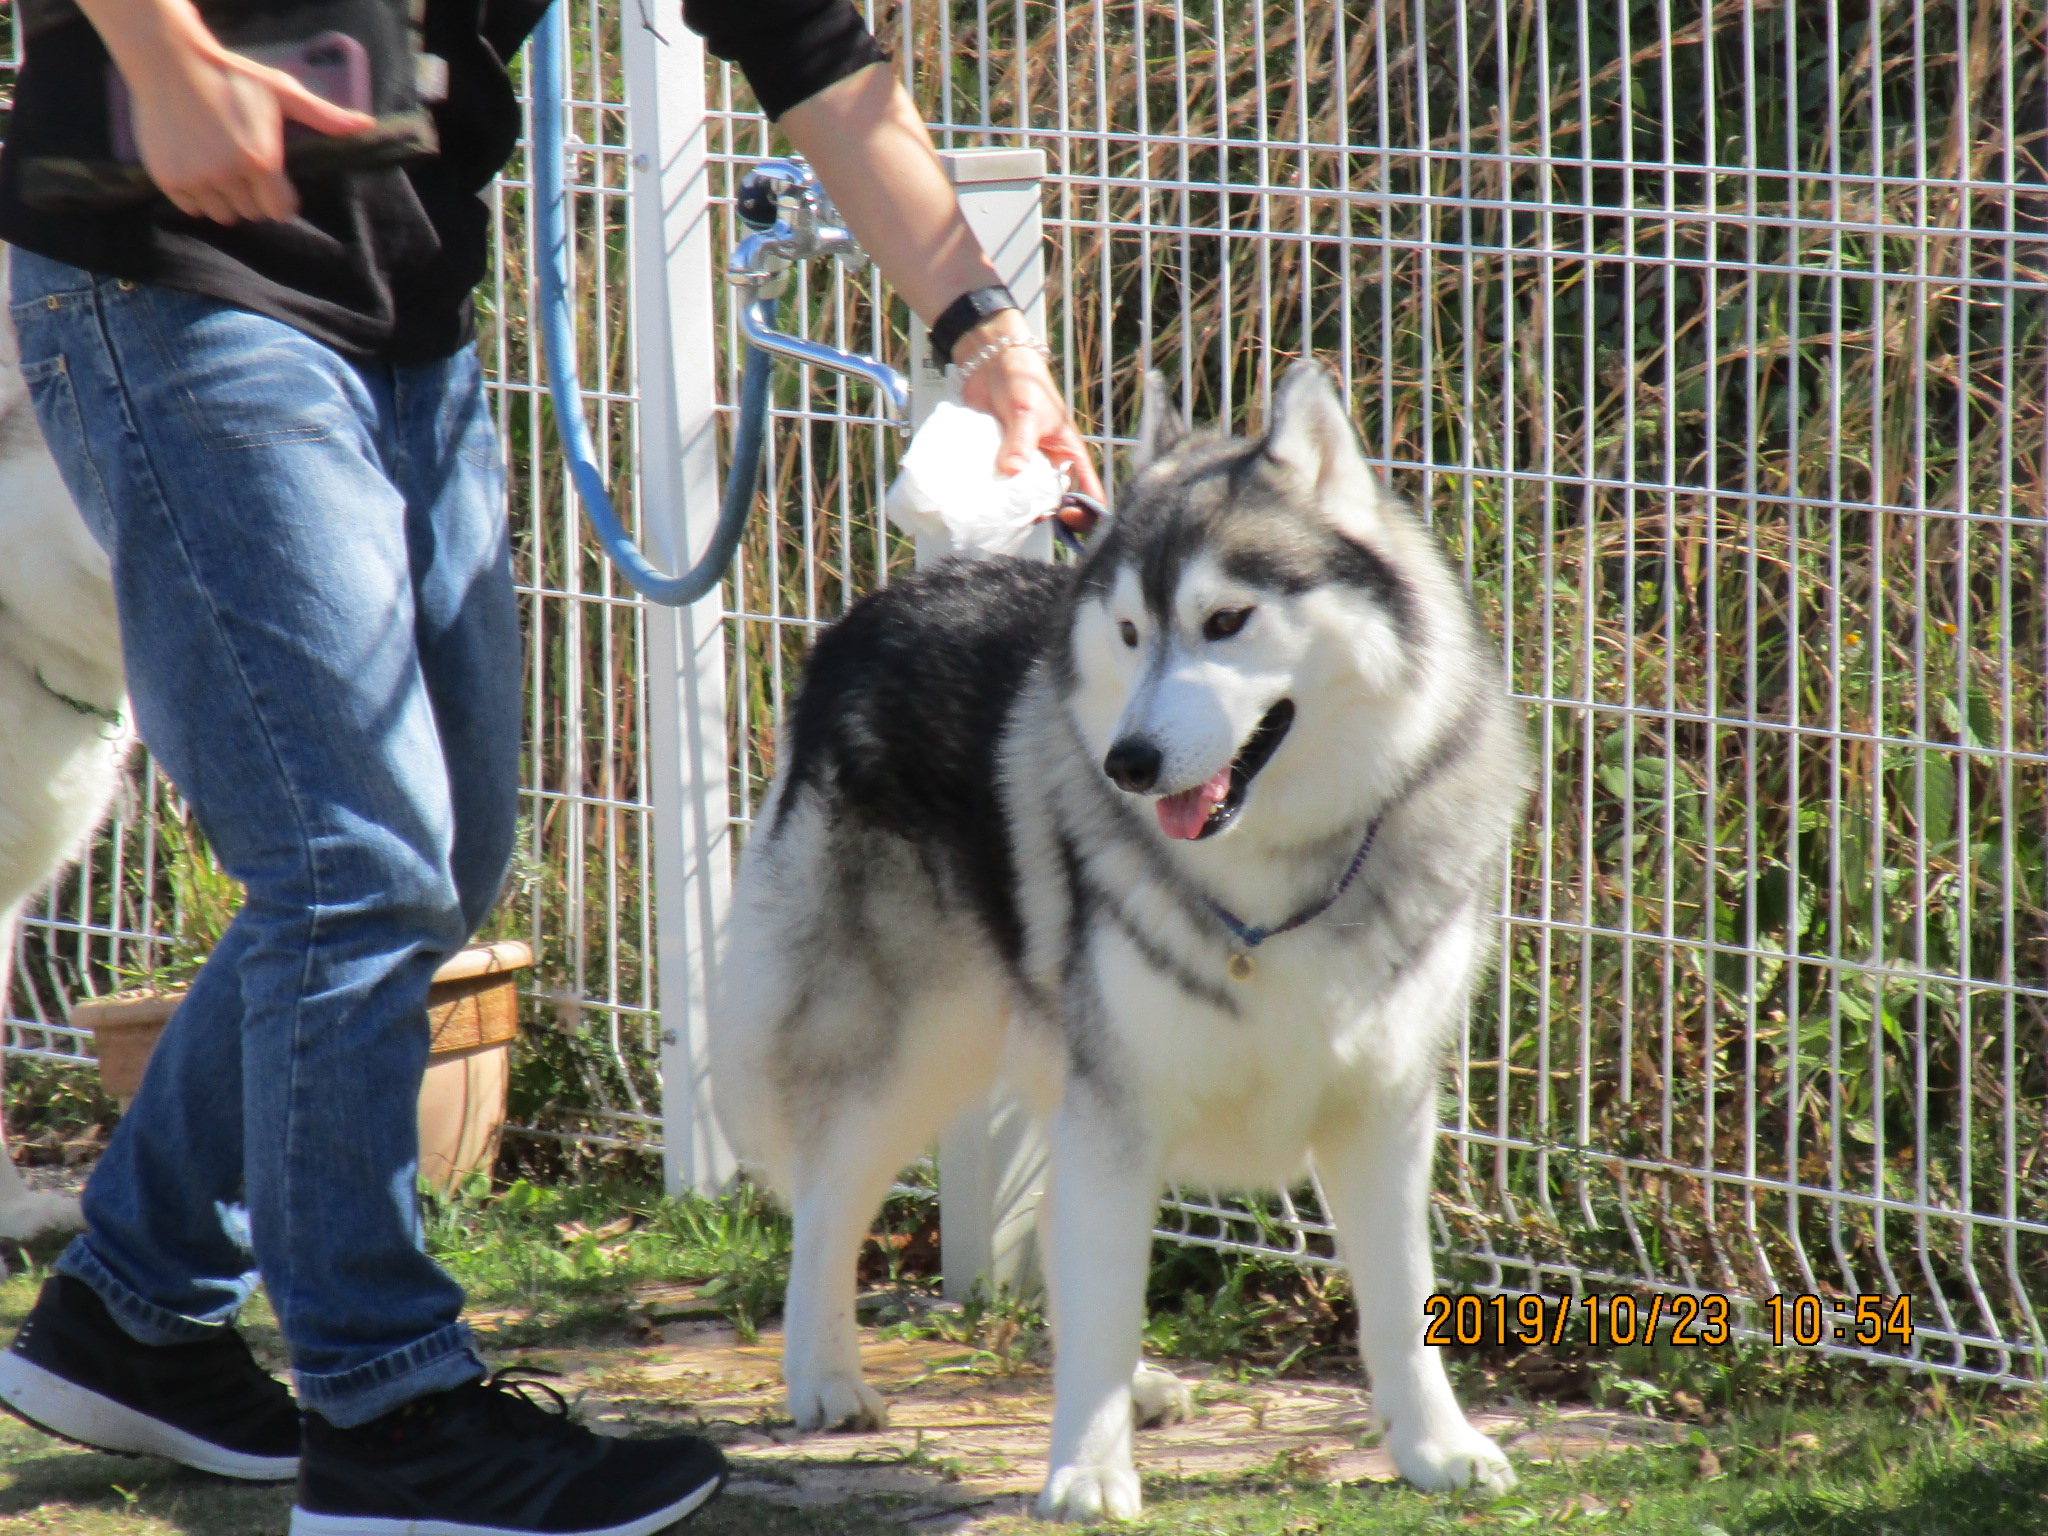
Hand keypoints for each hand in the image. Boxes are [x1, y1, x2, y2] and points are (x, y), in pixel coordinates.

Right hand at [126, 46, 374, 223]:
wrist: (170, 61)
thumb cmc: (232, 77)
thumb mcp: (281, 92)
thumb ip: (324, 116)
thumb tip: (368, 125)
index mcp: (260, 160)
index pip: (280, 211)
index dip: (281, 199)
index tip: (274, 184)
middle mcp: (227, 175)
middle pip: (251, 213)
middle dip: (253, 196)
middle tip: (244, 168)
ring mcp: (196, 179)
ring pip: (222, 214)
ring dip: (226, 199)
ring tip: (221, 168)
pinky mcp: (168, 179)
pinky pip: (192, 208)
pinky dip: (197, 196)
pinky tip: (199, 169)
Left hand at [954, 315, 1106, 521]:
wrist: (989, 364)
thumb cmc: (1023, 381)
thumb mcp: (1027, 411)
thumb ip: (1021, 442)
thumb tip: (1012, 471)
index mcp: (1069, 453)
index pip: (1088, 490)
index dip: (1085, 512)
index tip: (1067, 517)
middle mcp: (1049, 464)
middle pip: (1054, 502)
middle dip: (1043, 514)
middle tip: (1025, 517)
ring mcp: (1024, 465)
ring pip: (1025, 498)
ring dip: (1015, 507)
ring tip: (1002, 512)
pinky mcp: (1001, 462)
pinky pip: (1000, 485)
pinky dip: (994, 494)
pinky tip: (983, 500)